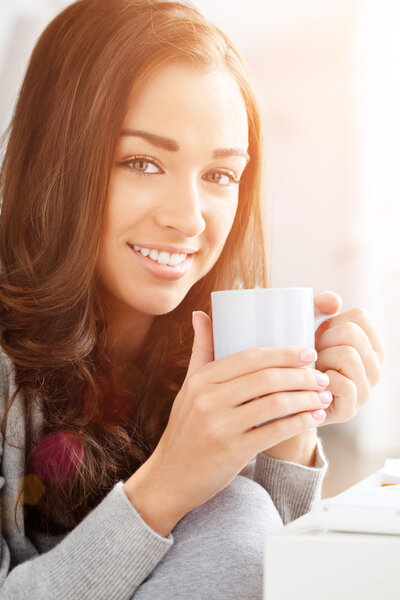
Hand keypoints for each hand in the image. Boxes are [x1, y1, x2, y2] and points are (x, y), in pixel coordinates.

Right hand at [124, 311, 329, 535]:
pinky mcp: (233, 451)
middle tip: (321, 376)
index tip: (309, 353)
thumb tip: (200, 314)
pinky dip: (300, 422)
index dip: (284, 353)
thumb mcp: (189, 386)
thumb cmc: (185, 427)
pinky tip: (314, 417)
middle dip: (301, 375)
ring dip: (306, 398)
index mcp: (202, 379)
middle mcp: (209, 399)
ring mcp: (221, 426)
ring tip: (323, 396)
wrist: (170, 476)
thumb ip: (201, 350)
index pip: (250, 357)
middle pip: (267, 378)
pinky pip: (275, 431)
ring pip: (275, 403)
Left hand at [314, 290, 383, 424]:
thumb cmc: (302, 357)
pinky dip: (323, 381)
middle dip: (325, 340)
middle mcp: (376, 368)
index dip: (334, 321)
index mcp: (372, 345)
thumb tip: (334, 302)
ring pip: (348, 355)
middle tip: (314, 354)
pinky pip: (342, 384)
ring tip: (314, 368)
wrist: (285, 394)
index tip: (322, 335)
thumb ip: (319, 306)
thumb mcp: (309, 327)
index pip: (360, 316)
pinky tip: (315, 384)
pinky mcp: (350, 410)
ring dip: (322, 359)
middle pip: (352, 334)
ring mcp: (366, 391)